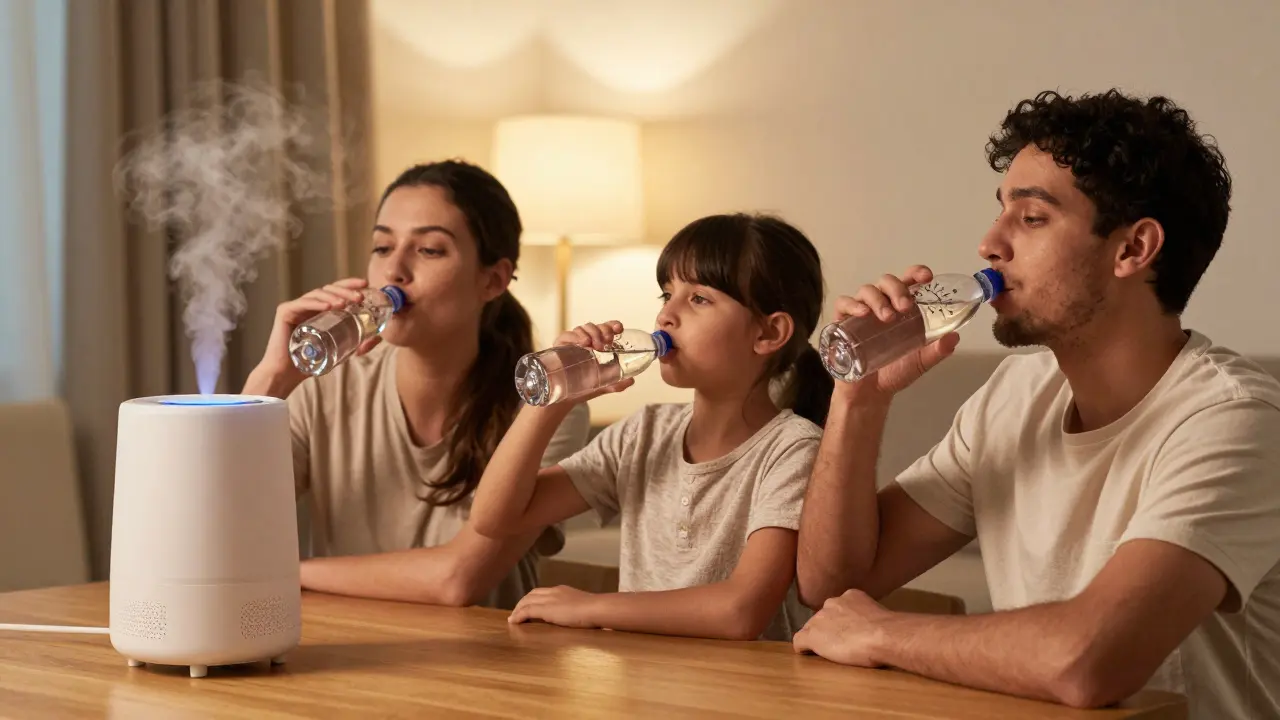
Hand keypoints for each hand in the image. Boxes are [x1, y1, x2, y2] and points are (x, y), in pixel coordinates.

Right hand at [255, 278, 378, 380]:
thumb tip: (380, 338)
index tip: (366, 284)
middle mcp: (308, 305)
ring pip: (317, 294)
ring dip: (333, 296)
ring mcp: (296, 307)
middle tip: (360, 296)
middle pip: (328, 289)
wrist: (287, 375)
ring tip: (346, 303)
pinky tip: (328, 306)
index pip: (336, 292)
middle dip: (346, 290)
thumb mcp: (341, 351)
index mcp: (320, 310)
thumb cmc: (312, 362)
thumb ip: (359, 344)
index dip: (350, 285)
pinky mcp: (285, 312)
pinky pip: (301, 303)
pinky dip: (316, 303)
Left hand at [508, 586, 600, 628]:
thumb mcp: (583, 607)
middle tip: (516, 613)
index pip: (542, 592)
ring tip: (513, 618)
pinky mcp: (546, 609)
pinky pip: (526, 611)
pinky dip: (518, 615)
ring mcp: (549, 600)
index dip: (532, 599)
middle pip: (531, 594)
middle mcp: (553, 592)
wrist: (596, 608)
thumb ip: (577, 609)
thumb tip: (580, 616)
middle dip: (522, 603)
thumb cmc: (596, 610)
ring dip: (518, 609)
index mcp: (562, 590)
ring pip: (526, 601)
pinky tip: (513, 622)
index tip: (527, 607)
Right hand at [552, 320, 635, 398]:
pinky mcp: (559, 346)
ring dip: (591, 333)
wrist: (565, 398)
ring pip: (583, 328)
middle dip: (603, 330)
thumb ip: (618, 383)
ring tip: (593, 344)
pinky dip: (575, 336)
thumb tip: (631, 380)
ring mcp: (573, 343)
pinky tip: (582, 343)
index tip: (619, 329)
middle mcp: (586, 341)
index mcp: (598, 346)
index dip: (613, 325)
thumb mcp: (603, 385)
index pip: (606, 329)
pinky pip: (567, 335)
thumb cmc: (584, 387)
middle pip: (596, 327)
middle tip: (607, 341)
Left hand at [792, 589, 892, 666]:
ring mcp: (819, 619)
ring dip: (818, 640)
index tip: (849, 632)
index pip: (837, 609)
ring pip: (811, 629)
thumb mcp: (879, 616)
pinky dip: (803, 649)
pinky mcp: (812, 635)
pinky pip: (799, 642)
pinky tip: (808, 655)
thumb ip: (869, 617)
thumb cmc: (889, 630)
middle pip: (822, 617)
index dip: (841, 622)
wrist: (883, 635)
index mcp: (849, 596)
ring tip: (831, 653)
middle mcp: (831, 603)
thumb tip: (873, 627)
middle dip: (828, 630)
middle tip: (841, 644)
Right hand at [831, 265, 958, 403]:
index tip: (927, 277)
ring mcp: (861, 313)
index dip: (916, 273)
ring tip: (888, 317)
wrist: (870, 395)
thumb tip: (954, 337)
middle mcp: (881, 306)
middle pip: (886, 281)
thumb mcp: (920, 361)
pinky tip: (863, 313)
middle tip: (905, 307)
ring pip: (867, 290)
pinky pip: (843, 304)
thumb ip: (937, 351)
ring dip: (879, 300)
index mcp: (901, 309)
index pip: (908, 281)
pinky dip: (853, 305)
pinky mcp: (843, 323)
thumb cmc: (894, 372)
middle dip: (897, 289)